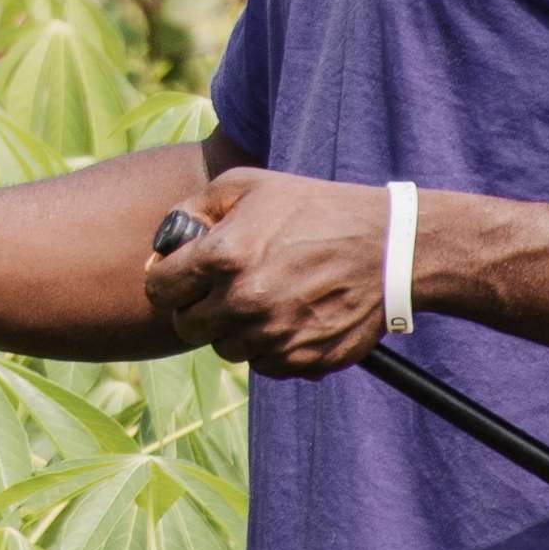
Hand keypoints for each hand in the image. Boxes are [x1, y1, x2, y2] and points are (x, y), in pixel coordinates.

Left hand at [140, 167, 391, 377]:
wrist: (389, 247)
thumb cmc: (314, 208)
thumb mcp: (249, 185)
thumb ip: (194, 210)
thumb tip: (164, 247)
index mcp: (224, 256)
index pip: (159, 290)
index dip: (166, 282)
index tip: (180, 278)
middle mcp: (244, 301)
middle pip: (187, 327)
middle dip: (196, 308)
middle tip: (222, 290)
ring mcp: (274, 335)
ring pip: (226, 348)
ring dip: (235, 329)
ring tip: (264, 298)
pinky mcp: (301, 359)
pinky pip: (264, 364)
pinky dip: (270, 346)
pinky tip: (290, 315)